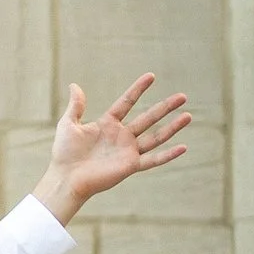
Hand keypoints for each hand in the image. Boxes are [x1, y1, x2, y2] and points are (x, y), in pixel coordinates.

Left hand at [35, 74, 188, 223]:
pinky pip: (153, 160)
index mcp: (108, 124)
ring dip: (172, 127)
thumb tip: (74, 85)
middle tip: (183, 96)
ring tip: (188, 116)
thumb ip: (76, 106)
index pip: (127, 102)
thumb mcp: (68, 124)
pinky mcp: (130, 165)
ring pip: (156, 137)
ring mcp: (128, 151)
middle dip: (165, 107)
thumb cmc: (64, 153)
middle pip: (148, 118)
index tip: (151, 76)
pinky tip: (183, 147)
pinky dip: (168, 155)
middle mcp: (122, 136)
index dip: (138, 89)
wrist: (66, 177)